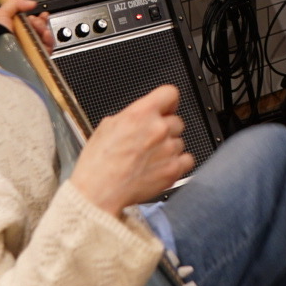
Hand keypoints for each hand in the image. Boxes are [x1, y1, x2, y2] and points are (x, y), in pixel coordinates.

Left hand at [0, 0, 53, 49]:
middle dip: (41, 22)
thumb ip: (15, 3)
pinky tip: (45, 35)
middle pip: (40, 29)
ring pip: (45, 38)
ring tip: (40, 29)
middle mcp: (24, 40)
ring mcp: (31, 50)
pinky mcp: (36, 59)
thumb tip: (32, 3)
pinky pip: (48, 49)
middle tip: (35, 22)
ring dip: (45, 30)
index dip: (38, 17)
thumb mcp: (1, 15)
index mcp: (16, 30)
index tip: (41, 14)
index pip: (32, 23)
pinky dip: (49, 40)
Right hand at [71, 86, 191, 215]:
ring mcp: (168, 149)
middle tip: (149, 141)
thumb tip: (141, 115)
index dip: (167, 102)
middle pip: (177, 121)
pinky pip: (187, 160)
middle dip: (165, 129)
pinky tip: (161, 166)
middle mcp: (158, 129)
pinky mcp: (173, 170)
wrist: (98, 192)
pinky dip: (178, 163)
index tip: (165, 108)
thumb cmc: (98, 163)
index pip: (170, 94)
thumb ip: (131, 116)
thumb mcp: (107, 126)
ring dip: (169, 147)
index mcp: (141, 113)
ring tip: (149, 158)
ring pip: (180, 141)